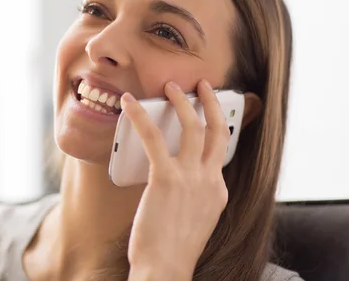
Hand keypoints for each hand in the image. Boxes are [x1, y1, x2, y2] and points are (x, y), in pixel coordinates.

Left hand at [124, 80, 229, 280]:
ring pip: (193, 127)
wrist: (165, 270)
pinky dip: (140, 116)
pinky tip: (130, 103)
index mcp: (218, 191)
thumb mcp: (195, 220)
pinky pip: (153, 137)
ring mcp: (191, 178)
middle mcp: (210, 180)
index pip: (219, 153)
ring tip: (171, 86)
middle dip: (213, 103)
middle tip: (203, 86)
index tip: (203, 117)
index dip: (212, 131)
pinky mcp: (166, 178)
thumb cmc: (172, 250)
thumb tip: (177, 181)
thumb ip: (192, 197)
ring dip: (182, 101)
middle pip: (218, 132)